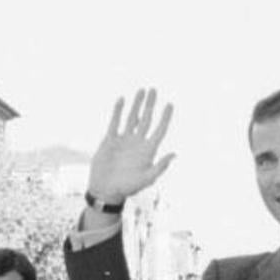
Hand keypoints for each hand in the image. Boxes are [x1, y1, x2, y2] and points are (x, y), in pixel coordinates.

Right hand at [87, 89, 174, 203]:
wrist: (106, 189)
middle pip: (146, 119)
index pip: (159, 130)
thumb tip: (174, 155)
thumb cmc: (127, 188)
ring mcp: (124, 140)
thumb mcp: (146, 179)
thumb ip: (159, 167)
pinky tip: (122, 100)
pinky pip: (115, 122)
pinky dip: (118, 111)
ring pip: (132, 117)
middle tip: (154, 90)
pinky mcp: (110, 140)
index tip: (170, 104)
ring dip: (136, 104)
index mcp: (148, 151)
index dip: (165, 118)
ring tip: (141, 90)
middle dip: (150, 105)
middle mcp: (137, 143)